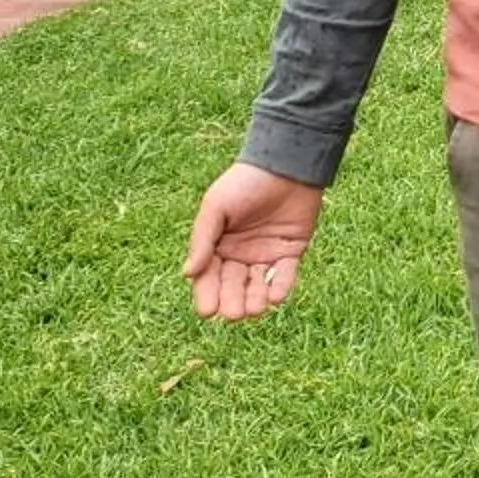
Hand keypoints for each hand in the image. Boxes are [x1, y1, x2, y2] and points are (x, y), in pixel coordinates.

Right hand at [183, 161, 323, 321]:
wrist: (285, 164)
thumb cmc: (244, 183)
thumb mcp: (216, 207)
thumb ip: (203, 239)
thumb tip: (188, 274)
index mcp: (216, 246)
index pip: (208, 278)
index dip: (207, 295)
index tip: (208, 311)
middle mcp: (239, 255)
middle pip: (232, 287)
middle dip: (232, 302)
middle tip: (234, 312)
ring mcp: (265, 255)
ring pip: (258, 287)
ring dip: (256, 300)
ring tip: (255, 308)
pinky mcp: (290, 252)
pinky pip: (285, 275)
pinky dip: (281, 287)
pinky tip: (276, 296)